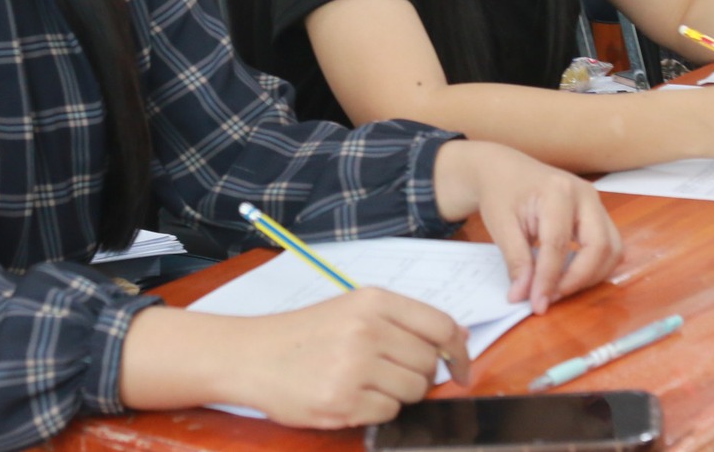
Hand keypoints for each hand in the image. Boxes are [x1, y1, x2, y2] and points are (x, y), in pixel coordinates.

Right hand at [232, 288, 468, 427]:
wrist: (251, 356)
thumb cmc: (305, 334)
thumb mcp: (352, 309)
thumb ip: (403, 321)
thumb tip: (458, 339)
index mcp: (372, 301)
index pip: (441, 326)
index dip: (459, 350)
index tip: (462, 367)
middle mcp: (367, 330)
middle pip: (429, 363)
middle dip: (420, 374)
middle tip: (390, 372)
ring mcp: (355, 368)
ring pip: (414, 392)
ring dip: (398, 394)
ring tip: (367, 383)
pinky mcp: (343, 402)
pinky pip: (389, 413)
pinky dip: (377, 410)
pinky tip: (352, 397)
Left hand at [431, 140, 622, 314]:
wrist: (505, 170)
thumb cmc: (501, 192)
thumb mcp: (500, 224)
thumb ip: (515, 260)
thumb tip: (523, 296)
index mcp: (557, 191)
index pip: (558, 243)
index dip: (549, 278)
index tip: (537, 303)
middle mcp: (585, 195)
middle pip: (599, 246)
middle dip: (578, 279)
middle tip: (551, 297)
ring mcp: (596, 203)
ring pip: (612, 249)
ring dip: (591, 276)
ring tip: (559, 288)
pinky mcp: (598, 214)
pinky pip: (609, 246)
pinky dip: (595, 267)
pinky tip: (569, 275)